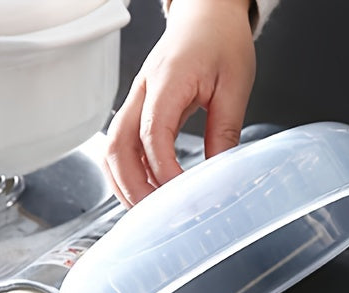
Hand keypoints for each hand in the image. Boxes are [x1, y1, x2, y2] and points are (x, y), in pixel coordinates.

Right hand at [104, 0, 255, 206]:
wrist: (207, 12)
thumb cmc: (221, 41)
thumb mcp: (235, 87)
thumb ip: (225, 132)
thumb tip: (221, 172)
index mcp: (167, 82)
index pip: (152, 134)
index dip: (163, 170)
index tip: (182, 194)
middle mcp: (143, 91)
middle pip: (118, 146)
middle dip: (134, 186)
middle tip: (159, 217)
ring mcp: (137, 99)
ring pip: (113, 148)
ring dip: (125, 183)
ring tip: (149, 212)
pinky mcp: (140, 106)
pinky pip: (123, 143)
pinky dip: (129, 171)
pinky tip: (148, 190)